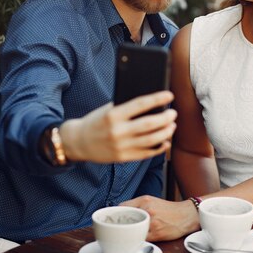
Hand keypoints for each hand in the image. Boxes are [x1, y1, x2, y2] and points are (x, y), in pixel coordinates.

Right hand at [60, 91, 176, 162]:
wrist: (78, 142)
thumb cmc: (96, 121)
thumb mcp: (107, 109)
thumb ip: (126, 107)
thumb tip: (152, 104)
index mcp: (113, 115)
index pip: (140, 104)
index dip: (158, 99)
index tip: (169, 95)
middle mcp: (118, 131)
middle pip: (149, 124)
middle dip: (166, 118)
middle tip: (173, 113)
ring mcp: (121, 146)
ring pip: (151, 140)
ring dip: (166, 132)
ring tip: (172, 125)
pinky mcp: (123, 158)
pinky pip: (146, 153)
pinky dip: (159, 148)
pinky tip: (165, 141)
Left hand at [121, 196, 199, 240]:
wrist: (186, 215)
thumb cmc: (168, 209)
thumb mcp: (151, 200)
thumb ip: (137, 205)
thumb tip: (120, 211)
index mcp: (144, 200)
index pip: (122, 207)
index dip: (116, 214)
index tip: (113, 219)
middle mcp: (147, 210)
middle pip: (125, 220)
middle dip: (120, 225)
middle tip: (119, 228)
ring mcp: (151, 222)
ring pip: (132, 231)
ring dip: (128, 234)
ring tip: (128, 234)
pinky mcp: (156, 234)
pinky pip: (141, 239)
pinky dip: (138, 239)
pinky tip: (139, 238)